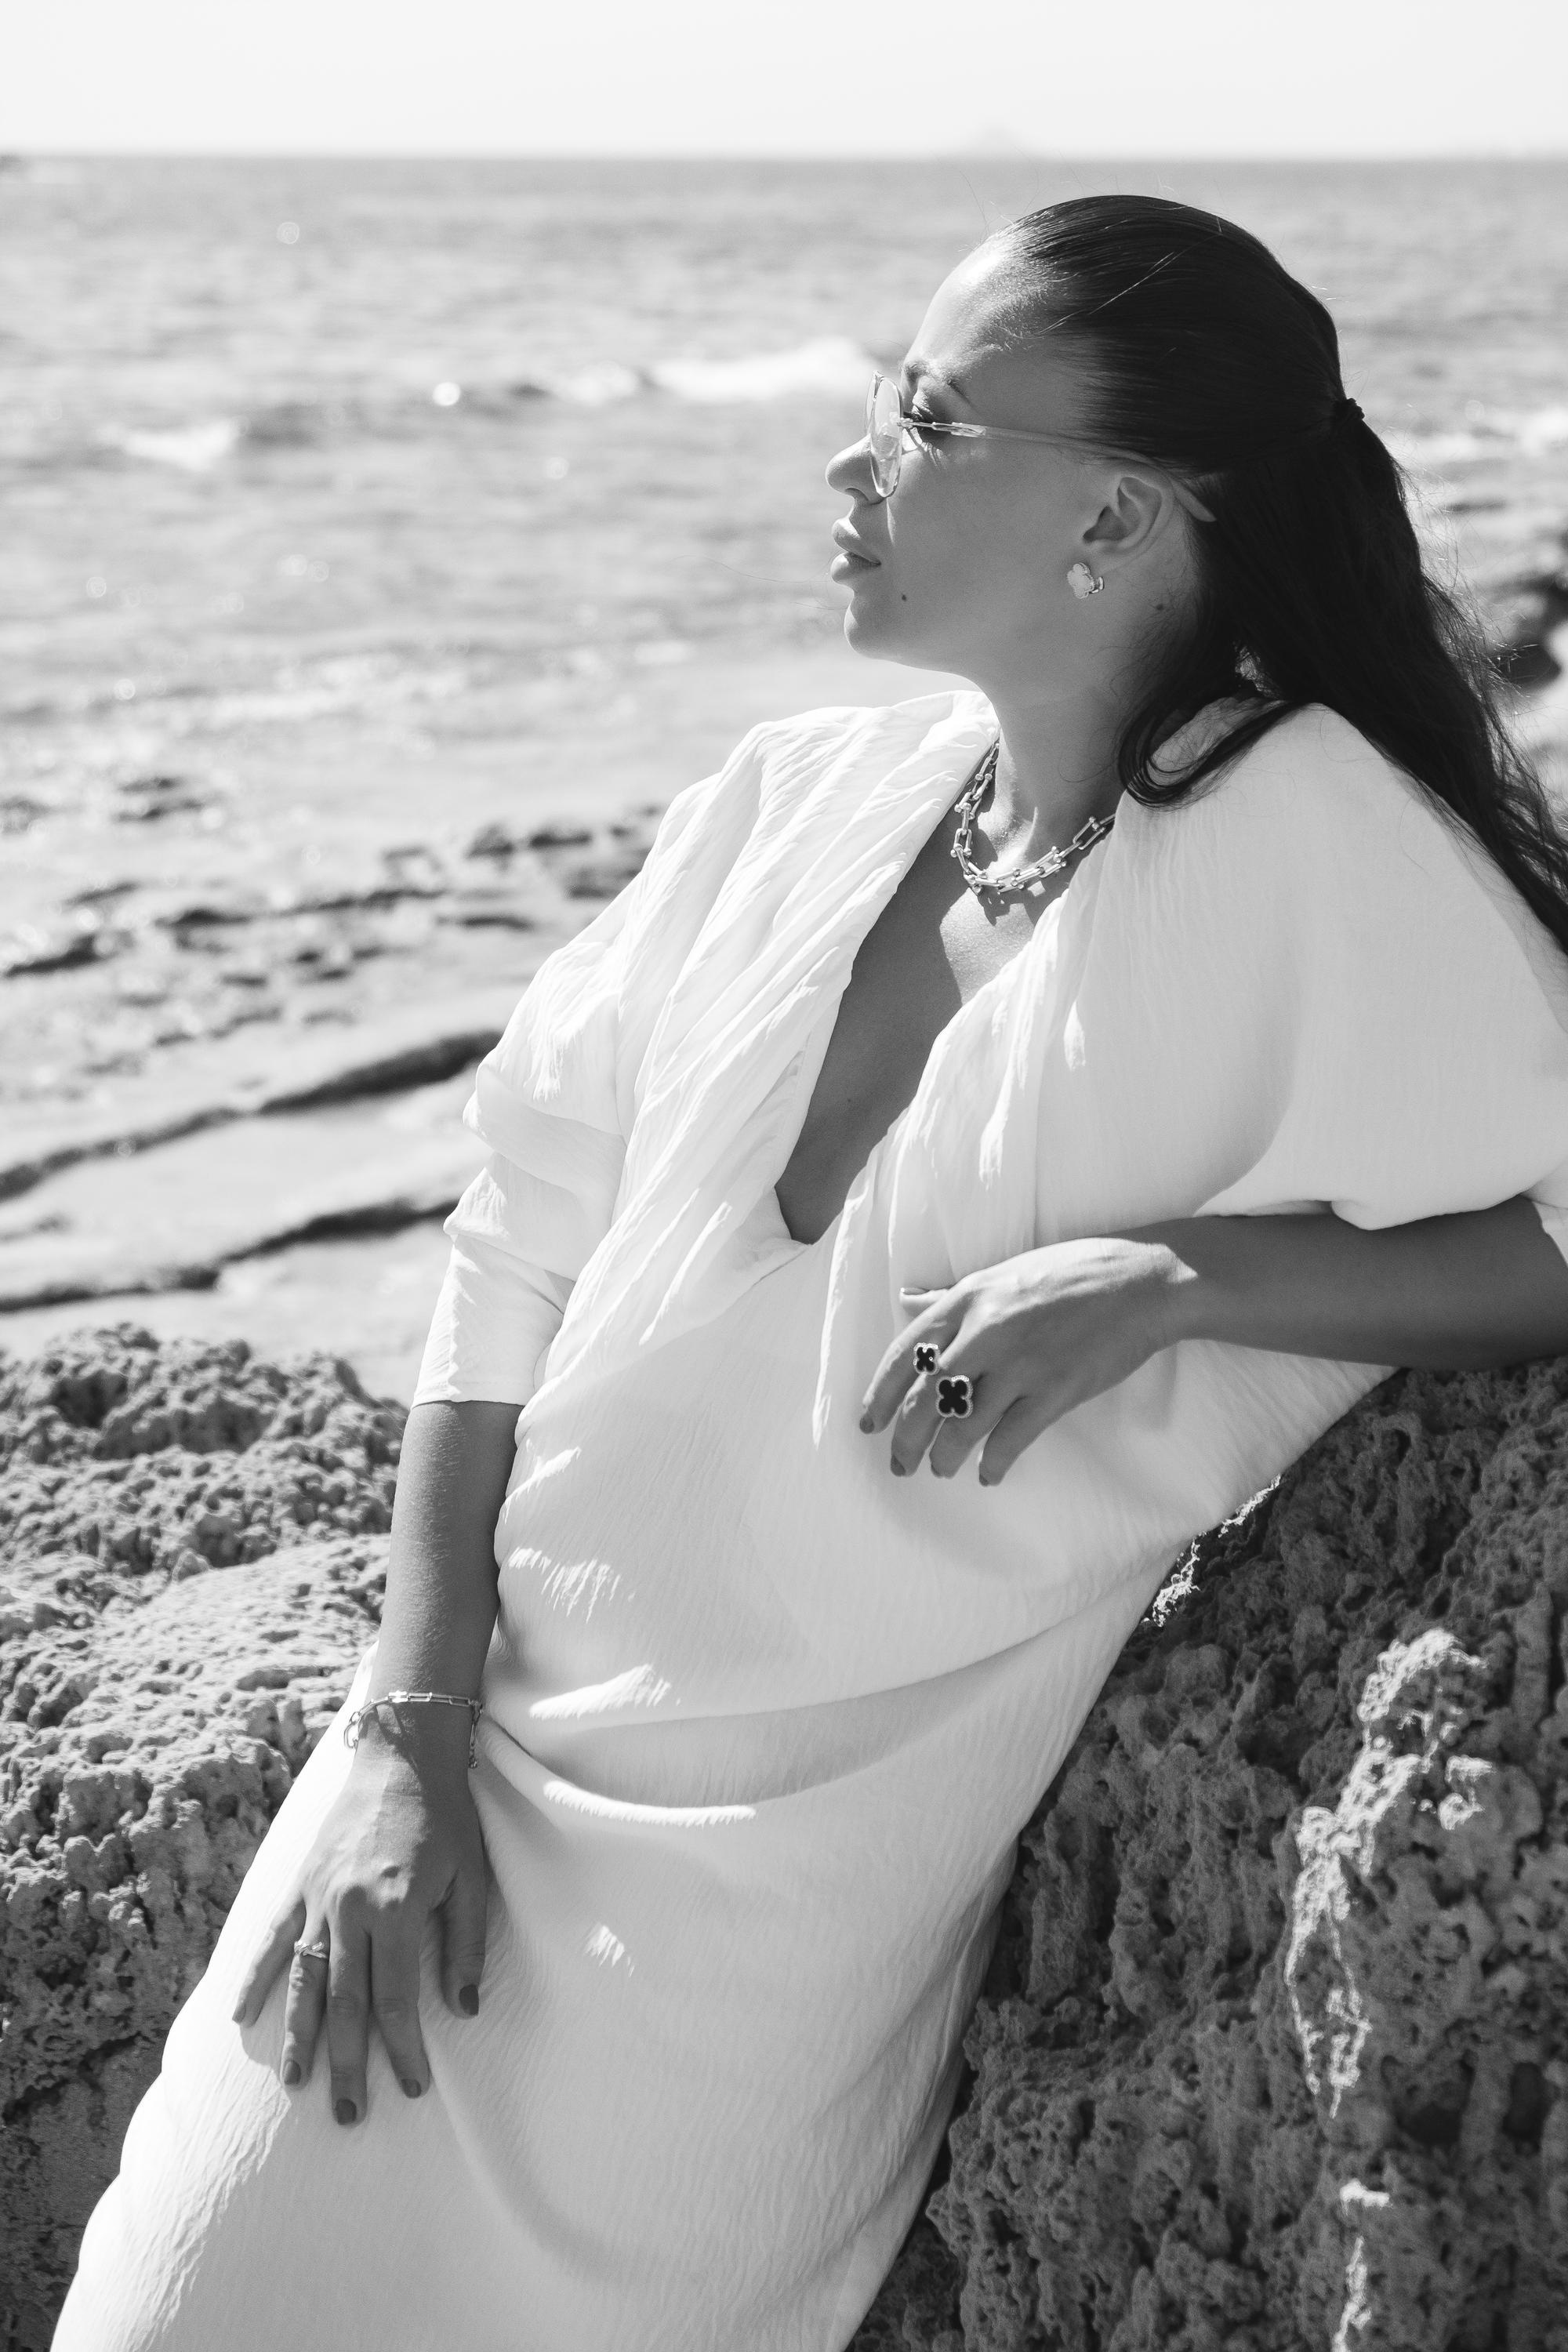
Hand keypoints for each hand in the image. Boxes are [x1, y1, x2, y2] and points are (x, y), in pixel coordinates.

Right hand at [230, 1721, 488, 2124]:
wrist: (403, 1753)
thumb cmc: (447, 1818)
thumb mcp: (472, 1879)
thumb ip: (466, 1945)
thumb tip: (463, 2010)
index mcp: (398, 1909)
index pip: (397, 1998)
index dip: (405, 2048)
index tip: (412, 2087)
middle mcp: (350, 1909)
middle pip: (344, 2003)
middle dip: (347, 2063)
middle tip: (349, 2114)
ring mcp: (318, 1896)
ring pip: (303, 1980)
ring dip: (299, 2036)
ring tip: (297, 2085)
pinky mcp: (300, 1882)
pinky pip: (272, 1939)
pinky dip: (254, 1978)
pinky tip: (241, 2018)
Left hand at [860, 1236, 1186, 1484]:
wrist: (1141, 1280)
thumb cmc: (1072, 1272)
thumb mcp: (1001, 1272)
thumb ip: (950, 1295)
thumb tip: (906, 1299)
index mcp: (968, 1298)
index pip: (905, 1354)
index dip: (880, 1395)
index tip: (868, 1425)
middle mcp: (986, 1331)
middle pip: (926, 1398)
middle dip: (906, 1439)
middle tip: (900, 1465)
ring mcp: (1022, 1362)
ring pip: (964, 1424)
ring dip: (946, 1457)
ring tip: (941, 1470)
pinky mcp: (1057, 1389)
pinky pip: (1011, 1439)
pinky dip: (993, 1462)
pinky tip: (988, 1474)